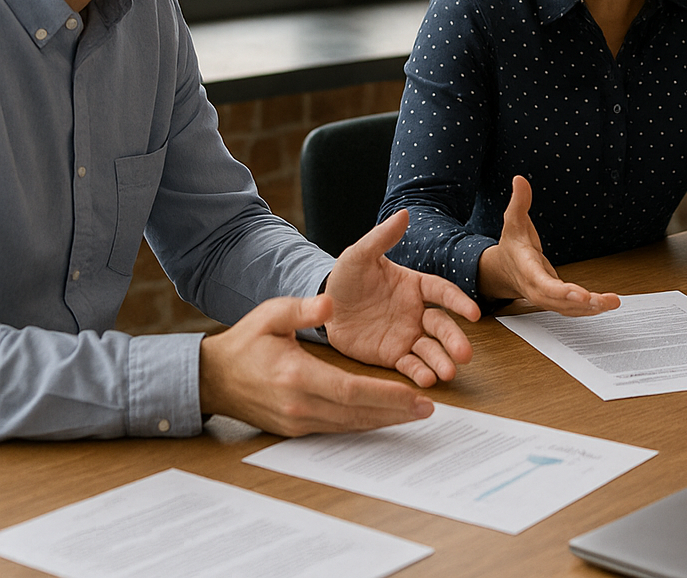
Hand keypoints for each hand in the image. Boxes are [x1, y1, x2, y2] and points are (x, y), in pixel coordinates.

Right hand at [199, 295, 435, 435]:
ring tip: (415, 415)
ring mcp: (297, 421)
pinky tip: (384, 417)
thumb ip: (302, 309)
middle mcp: (299, 405)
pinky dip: (363, 423)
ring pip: (349, 425)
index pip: (350, 390)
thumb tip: (330, 303)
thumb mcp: (270, 315)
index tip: (414, 395)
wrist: (213, 379)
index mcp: (296, 376)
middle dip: (394, 412)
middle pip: (356, 413)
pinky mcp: (296, 428)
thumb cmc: (245, 343)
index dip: (385, 396)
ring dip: (383, 421)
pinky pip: (337, 427)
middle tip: (427, 410)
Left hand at [325, 209, 480, 385]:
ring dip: (442, 361)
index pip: (442, 292)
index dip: (458, 302)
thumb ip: (382, 237)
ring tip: (448, 373)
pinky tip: (427, 381)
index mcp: (415, 285)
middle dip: (454, 340)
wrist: (322, 309)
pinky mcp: (392, 356)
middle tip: (465, 355)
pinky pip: (410, 365)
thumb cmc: (345, 279)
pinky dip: (419, 373)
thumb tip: (403, 213)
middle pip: (441, 326)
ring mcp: (406, 335)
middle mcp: (416, 312)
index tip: (473, 314)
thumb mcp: (359, 255)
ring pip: (430, 349)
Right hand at [476, 175, 619, 314]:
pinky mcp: (555, 300)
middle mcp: (536, 288)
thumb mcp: (513, 221)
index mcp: (527, 270)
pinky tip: (607, 304)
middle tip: (605, 301)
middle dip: (582, 303)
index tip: (579, 294)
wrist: (503, 270)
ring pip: (568, 308)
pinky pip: (572, 308)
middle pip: (559, 302)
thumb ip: (519, 202)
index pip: (542, 285)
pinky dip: (589, 308)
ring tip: (612, 302)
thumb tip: (520, 180)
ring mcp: (546, 297)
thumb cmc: (512, 246)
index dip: (561, 292)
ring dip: (591, 308)